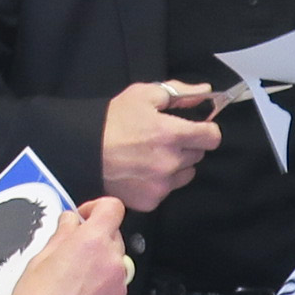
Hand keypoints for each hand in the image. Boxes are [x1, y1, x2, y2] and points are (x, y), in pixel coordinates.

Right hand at [0, 196, 131, 294]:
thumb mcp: (40, 258)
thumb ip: (63, 234)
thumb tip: (70, 221)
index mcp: (92, 242)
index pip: (113, 208)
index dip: (97, 209)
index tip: (85, 218)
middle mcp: (112, 262)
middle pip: (114, 237)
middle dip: (95, 240)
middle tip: (71, 252)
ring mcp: (119, 288)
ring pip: (115, 266)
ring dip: (99, 267)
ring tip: (72, 284)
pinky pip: (115, 291)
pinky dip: (102, 292)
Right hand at [101, 82, 221, 210]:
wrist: (82, 152)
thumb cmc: (111, 121)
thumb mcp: (144, 94)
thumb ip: (180, 93)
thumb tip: (206, 92)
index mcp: (172, 134)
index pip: (212, 137)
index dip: (206, 130)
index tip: (196, 129)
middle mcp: (171, 162)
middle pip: (198, 155)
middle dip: (187, 146)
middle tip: (163, 139)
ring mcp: (161, 185)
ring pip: (185, 175)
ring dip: (176, 166)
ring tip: (151, 156)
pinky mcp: (150, 201)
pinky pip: (167, 191)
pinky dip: (159, 182)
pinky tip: (141, 172)